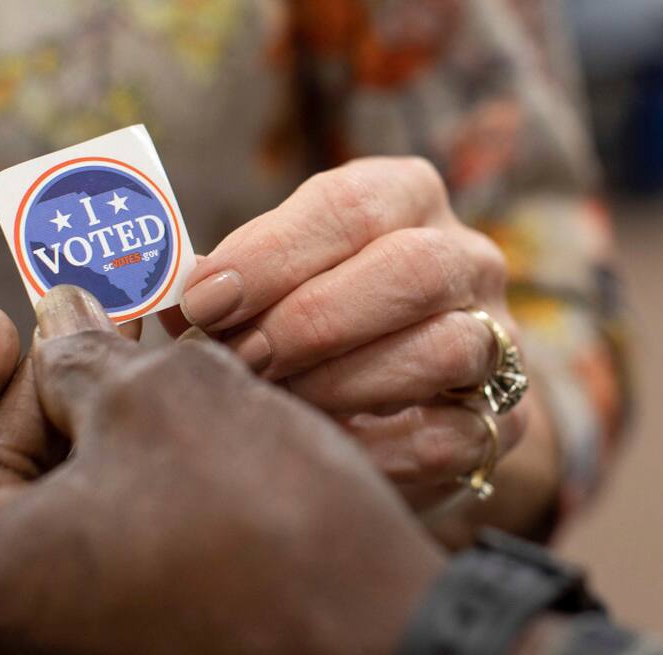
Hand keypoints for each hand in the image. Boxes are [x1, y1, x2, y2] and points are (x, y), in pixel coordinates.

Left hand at [0, 286, 444, 654]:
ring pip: (36, 520)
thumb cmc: (263, 528)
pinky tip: (172, 431)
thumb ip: (81, 353)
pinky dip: (115, 486)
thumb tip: (59, 319)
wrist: (384, 649)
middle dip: (28, 394)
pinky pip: (88, 558)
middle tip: (89, 329)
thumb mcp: (162, 399)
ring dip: (80, 432)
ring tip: (141, 367)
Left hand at [171, 157, 532, 512]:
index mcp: (407, 198)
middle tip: (239, 359)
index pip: (350, 203)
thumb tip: (156, 293)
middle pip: (410, 269)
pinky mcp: (506, 420)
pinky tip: (322, 448)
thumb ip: (233, 279)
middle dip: (311, 319)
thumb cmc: (320, 321)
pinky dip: (376, 448)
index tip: (203, 301)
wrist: (407, 400)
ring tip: (277, 403)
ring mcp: (497, 340)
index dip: (272, 252)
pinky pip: (448, 436)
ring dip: (342, 382)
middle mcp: (467, 258)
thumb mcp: (280, 279)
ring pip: (441, 348)